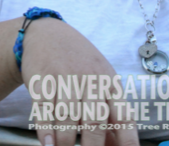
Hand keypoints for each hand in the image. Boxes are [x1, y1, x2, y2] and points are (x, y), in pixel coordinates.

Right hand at [21, 18, 138, 145]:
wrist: (45, 33)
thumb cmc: (78, 62)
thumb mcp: (99, 78)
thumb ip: (109, 111)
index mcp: (109, 82)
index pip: (123, 117)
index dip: (126, 142)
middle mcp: (89, 79)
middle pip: (94, 121)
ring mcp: (64, 77)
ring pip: (67, 118)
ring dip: (65, 142)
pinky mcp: (42, 78)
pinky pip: (44, 109)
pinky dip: (45, 130)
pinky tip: (47, 143)